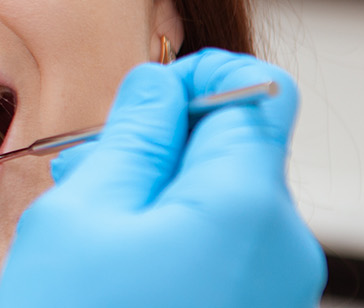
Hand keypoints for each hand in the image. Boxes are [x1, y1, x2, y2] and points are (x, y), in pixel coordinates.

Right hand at [0, 49, 324, 307]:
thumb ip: (132, 137)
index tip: (145, 95)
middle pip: (241, 151)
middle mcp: (282, 245)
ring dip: (164, 195)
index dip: (198, 76)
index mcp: (244, 203)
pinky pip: (228, 253)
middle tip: (93, 169)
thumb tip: (159, 87)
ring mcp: (277, 289)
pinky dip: (177, 241)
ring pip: (228, 204)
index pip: (258, 92)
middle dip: (168, 144)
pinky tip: (117, 268)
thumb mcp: (81, 214)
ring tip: (94, 229)